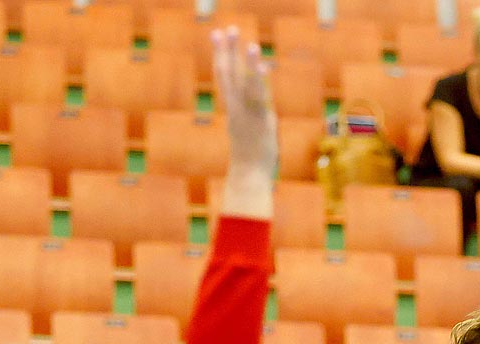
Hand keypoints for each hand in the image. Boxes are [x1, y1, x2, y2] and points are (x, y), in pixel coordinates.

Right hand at [213, 27, 275, 217]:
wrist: (248, 177)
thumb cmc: (250, 160)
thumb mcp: (250, 133)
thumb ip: (255, 117)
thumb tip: (263, 109)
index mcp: (233, 109)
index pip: (225, 77)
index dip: (221, 55)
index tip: (216, 35)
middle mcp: (236, 108)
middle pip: (229, 74)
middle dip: (227, 51)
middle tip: (225, 29)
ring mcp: (246, 114)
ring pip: (243, 83)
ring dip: (245, 61)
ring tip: (247, 40)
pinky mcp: (259, 120)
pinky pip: (259, 95)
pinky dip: (258, 78)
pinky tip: (261, 63)